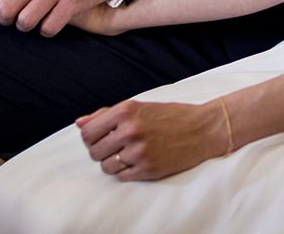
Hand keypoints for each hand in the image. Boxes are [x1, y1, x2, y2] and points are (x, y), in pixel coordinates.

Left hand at [77, 100, 228, 181]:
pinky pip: (122, 177)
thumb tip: (79, 123)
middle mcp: (130, 131)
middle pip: (94, 152)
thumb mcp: (139, 107)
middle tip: (119, 147)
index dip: (92, 138)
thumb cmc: (170, 116)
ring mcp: (139, 151)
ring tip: (130, 155)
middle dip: (103, 151)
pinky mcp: (148, 168)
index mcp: (126, 111)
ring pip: (106, 167)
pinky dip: (127, 172)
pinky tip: (140, 162)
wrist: (204, 129)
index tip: (103, 138)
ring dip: (114, 163)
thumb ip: (106, 114)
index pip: (87, 133)